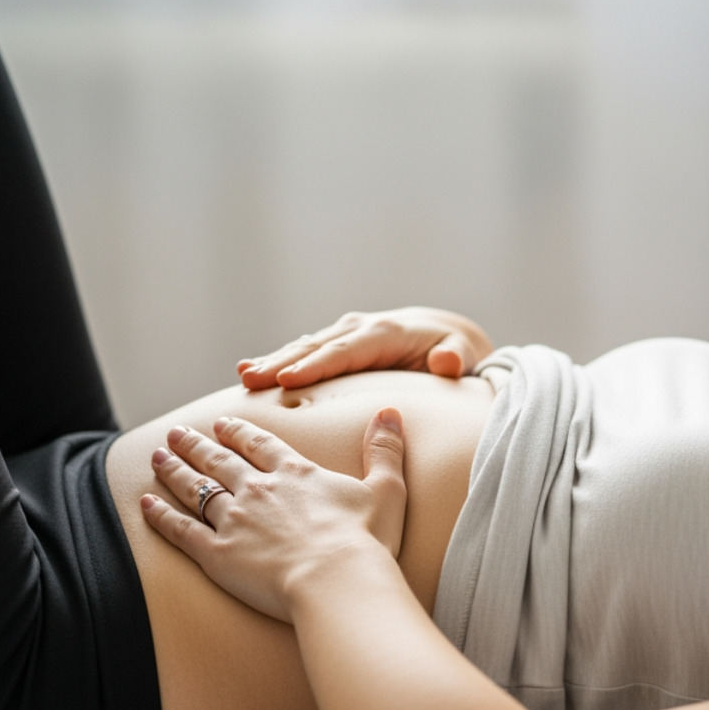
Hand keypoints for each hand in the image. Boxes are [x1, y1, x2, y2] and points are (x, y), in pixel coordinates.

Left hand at [140, 410, 407, 622]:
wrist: (337, 581)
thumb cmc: (366, 541)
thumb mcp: (386, 489)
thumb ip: (385, 450)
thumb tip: (390, 412)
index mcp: (296, 474)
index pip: (261, 445)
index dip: (240, 432)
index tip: (223, 423)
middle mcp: (258, 490)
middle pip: (219, 461)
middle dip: (196, 444)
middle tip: (177, 433)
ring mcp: (234, 520)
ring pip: (195, 489)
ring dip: (174, 471)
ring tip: (157, 457)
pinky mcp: (217, 554)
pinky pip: (181, 531)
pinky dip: (161, 516)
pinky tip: (145, 505)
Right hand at [237, 307, 492, 389]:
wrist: (449, 336)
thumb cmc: (456, 350)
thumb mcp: (464, 352)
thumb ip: (456, 356)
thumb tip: (444, 361)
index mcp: (385, 333)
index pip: (345, 352)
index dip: (316, 365)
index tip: (288, 380)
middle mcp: (360, 329)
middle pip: (316, 348)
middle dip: (282, 362)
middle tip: (251, 379)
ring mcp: (346, 336)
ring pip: (305, 348)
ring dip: (274, 361)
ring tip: (244, 376)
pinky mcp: (339, 345)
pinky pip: (306, 353)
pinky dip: (280, 361)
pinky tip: (249, 372)